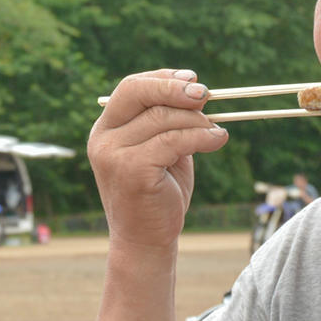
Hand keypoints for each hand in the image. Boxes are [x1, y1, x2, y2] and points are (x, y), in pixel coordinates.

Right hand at [88, 69, 229, 250]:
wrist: (146, 241)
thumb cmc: (158, 195)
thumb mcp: (163, 151)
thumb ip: (171, 122)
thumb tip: (198, 91)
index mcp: (106, 129)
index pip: (130, 88)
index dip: (162, 79)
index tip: (192, 79)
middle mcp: (103, 139)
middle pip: (139, 93)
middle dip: (175, 89)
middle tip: (206, 94)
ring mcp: (113, 154)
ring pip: (163, 118)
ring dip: (198, 121)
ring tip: (217, 132)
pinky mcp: (131, 170)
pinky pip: (173, 140)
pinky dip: (202, 137)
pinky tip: (217, 141)